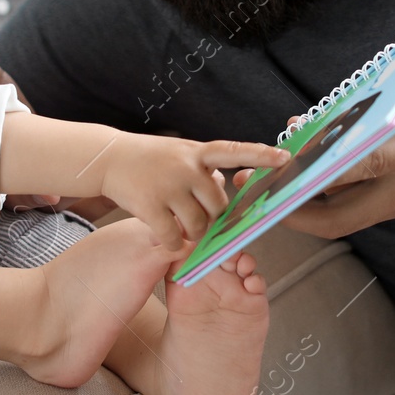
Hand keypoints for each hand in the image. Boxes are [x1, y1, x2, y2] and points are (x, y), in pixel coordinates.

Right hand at [101, 136, 289, 251]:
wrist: (109, 157)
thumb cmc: (151, 159)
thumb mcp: (182, 154)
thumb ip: (205, 172)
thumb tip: (225, 192)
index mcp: (198, 152)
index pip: (235, 151)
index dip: (261, 155)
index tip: (285, 158)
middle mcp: (186, 167)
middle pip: (218, 206)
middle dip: (212, 219)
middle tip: (198, 217)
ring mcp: (168, 186)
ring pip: (198, 225)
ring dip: (193, 233)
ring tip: (180, 224)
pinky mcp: (149, 206)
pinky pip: (174, 238)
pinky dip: (174, 244)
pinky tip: (167, 237)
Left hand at [281, 0, 394, 239]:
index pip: (370, 160)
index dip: (324, 160)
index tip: (284, 156)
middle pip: (342, 214)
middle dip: (292, 204)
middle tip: (250, 183)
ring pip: (345, 216)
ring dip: (304, 201)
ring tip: (264, 176)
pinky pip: (358, 206)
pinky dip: (327, 194)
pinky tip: (301, 166)